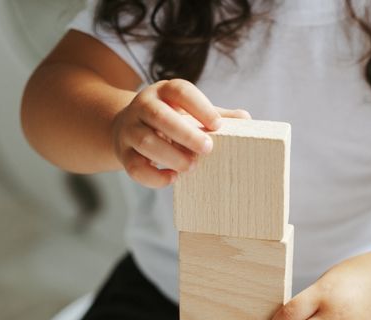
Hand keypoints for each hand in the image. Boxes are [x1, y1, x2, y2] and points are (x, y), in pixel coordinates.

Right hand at [111, 79, 249, 187]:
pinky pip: (134, 167)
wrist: (129, 128)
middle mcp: (143, 106)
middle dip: (185, 134)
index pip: (180, 91)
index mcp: (164, 91)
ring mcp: (129, 129)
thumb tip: (246, 118)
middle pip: (159, 116)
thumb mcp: (190, 112)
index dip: (200, 107)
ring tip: (191, 166)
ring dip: (171, 156)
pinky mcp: (123, 153)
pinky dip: (155, 177)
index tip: (217, 125)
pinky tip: (173, 178)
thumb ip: (216, 115)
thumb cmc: (170, 120)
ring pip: (145, 142)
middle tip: (207, 149)